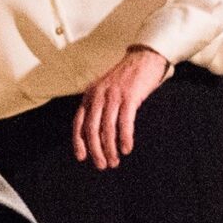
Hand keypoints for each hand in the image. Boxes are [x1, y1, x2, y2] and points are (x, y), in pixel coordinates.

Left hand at [72, 47, 170, 169]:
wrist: (145, 58)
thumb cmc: (127, 78)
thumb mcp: (106, 91)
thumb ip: (99, 108)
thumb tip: (97, 135)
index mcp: (90, 95)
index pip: (78, 122)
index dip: (79, 142)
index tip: (82, 157)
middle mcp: (98, 95)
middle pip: (92, 129)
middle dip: (96, 150)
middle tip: (102, 164)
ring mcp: (113, 95)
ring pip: (107, 128)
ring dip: (110, 148)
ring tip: (115, 160)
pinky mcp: (129, 96)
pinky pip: (125, 122)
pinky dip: (125, 138)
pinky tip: (127, 148)